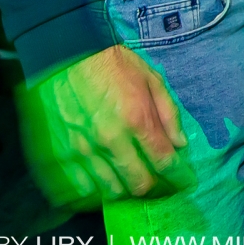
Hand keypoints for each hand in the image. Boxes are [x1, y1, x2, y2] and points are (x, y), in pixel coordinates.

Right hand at [36, 45, 192, 200]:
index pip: (163, 162)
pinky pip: (81, 188)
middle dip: (154, 188)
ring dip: (126, 190)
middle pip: (138, 184)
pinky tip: (105, 181)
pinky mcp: (61, 154)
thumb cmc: (113, 64)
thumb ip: (168, 114)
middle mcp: (111, 140)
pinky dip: (97, 190)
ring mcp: (83, 150)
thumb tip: (179, 144)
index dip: (178, 176)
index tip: (183, 180)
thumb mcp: (151, 79)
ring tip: (131, 181)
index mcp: (136, 120)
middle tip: (158, 183)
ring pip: (111, 190)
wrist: (67, 54)